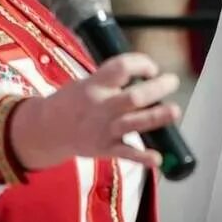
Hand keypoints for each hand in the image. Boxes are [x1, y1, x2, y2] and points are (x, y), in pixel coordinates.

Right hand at [9, 53, 180, 170]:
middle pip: (133, 97)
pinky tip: (157, 158)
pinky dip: (143, 157)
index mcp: (96, 84)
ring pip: (133, 123)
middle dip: (157, 89)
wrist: (47, 129)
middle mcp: (100, 106)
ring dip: (156, 117)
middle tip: (172, 82)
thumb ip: (115, 80)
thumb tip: (151, 77)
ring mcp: (103, 129)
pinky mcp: (105, 148)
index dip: (141, 63)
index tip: (152, 68)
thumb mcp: (88, 82)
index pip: (121, 67)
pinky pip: (126, 153)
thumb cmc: (75, 101)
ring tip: (174, 110)